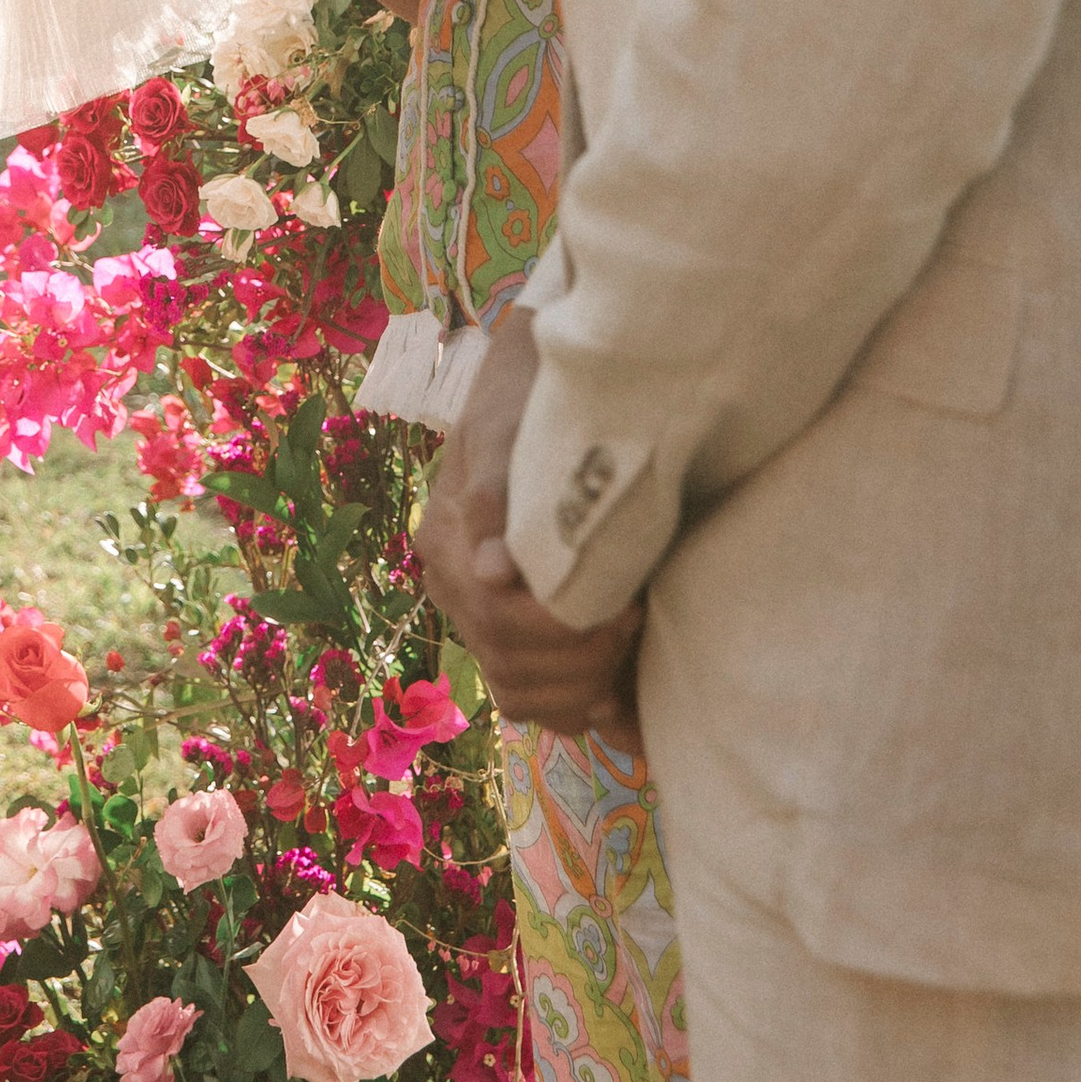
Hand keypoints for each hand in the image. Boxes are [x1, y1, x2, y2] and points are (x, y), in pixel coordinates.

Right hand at [417, 311, 643, 737]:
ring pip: (515, 692)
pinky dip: (568, 703)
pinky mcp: (504, 621)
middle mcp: (452, 582)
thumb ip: (494, 493)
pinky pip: (526, 691)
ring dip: (575, 691)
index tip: (624, 607)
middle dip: (578, 662)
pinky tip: (610, 692)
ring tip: (623, 652)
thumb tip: (493, 572)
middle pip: (507, 664)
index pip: (496, 619)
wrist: (532, 377)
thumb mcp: (506, 428)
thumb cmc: (525, 397)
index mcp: (447, 540)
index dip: (562, 630)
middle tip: (634, 623)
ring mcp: (474, 606)